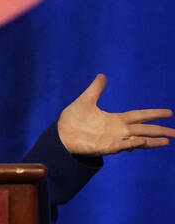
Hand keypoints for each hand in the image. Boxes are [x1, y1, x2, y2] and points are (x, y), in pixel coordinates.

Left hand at [57, 74, 174, 155]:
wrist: (60, 134)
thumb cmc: (73, 119)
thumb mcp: (86, 100)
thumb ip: (96, 89)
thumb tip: (102, 75)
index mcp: (116, 120)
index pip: (140, 116)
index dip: (154, 114)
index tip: (169, 113)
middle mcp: (118, 131)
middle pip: (144, 130)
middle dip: (160, 131)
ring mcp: (113, 140)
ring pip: (137, 141)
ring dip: (151, 141)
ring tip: (167, 141)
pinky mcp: (105, 148)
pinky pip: (120, 146)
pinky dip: (131, 144)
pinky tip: (141, 142)